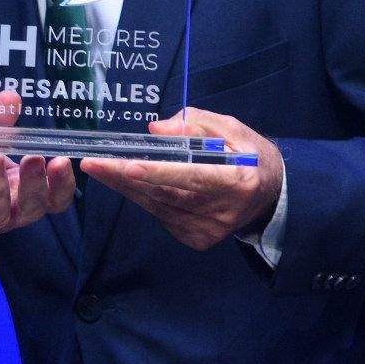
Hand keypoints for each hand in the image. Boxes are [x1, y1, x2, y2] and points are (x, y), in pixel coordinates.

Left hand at [79, 107, 282, 251]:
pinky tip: (127, 182)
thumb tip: (155, 129)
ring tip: (98, 168)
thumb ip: (196, 124)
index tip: (129, 165)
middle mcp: (221, 211)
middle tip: (93, 162)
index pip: (193, 176)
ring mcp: (208, 230)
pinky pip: (161, 215)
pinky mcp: (197, 239)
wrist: (272, 198)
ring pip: (158, 206)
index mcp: (236, 180)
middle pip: (166, 193)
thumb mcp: (233, 129)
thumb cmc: (251, 156)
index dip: (160, 172)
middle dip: (125, 176)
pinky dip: (143, 197)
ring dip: (125, 187)